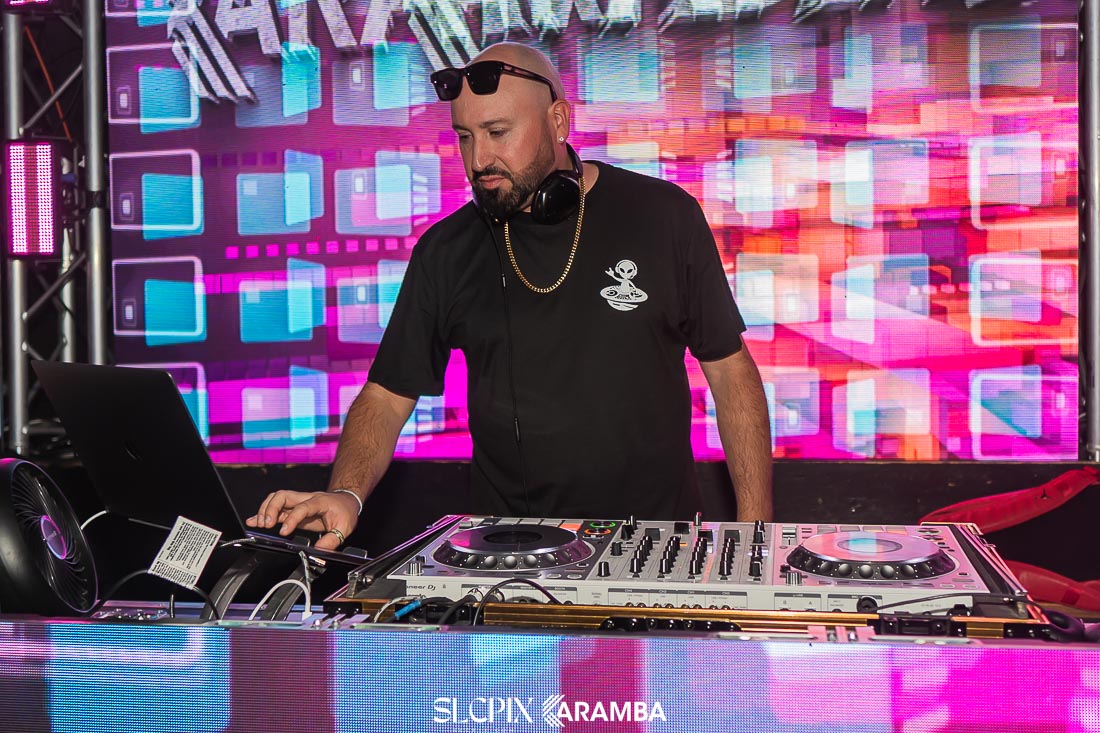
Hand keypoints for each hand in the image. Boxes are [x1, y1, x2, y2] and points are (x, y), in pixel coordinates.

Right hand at [245, 490, 359, 550]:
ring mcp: (298, 502)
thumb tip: (319, 550)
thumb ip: (332, 539)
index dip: (291, 519)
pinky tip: (253, 521)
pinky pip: (275, 508)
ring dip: (265, 510)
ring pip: (276, 498)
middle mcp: (306, 499)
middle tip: (266, 525)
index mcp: (319, 502)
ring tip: (260, 525)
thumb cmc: (345, 511)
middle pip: (283, 495)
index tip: (284, 532)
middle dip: (271, 509)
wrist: (346, 501)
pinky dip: (263, 514)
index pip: (302, 508)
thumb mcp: (345, 527)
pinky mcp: (293, 508)